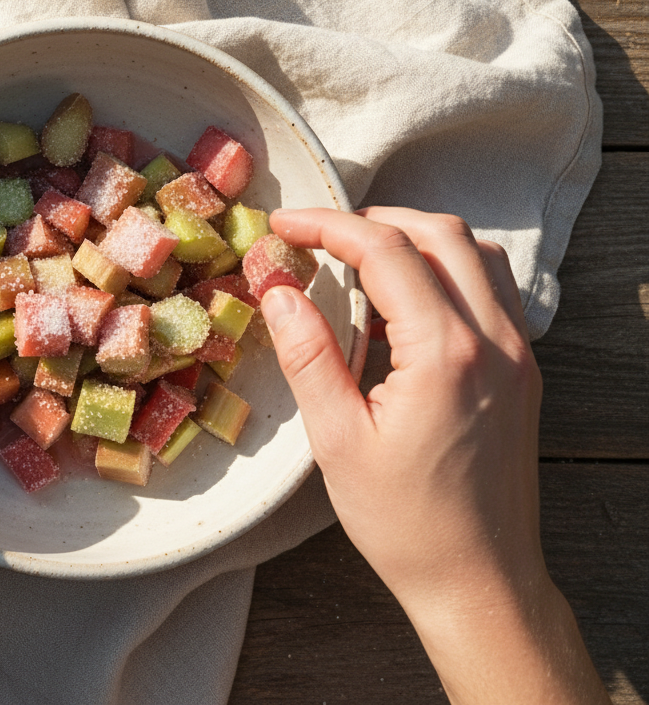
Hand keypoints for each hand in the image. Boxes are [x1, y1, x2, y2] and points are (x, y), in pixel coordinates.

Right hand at [262, 207, 607, 703]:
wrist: (478, 579)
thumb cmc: (405, 523)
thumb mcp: (337, 440)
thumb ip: (308, 354)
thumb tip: (277, 289)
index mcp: (445, 354)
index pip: (386, 251)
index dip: (327, 226)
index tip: (283, 227)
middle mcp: (495, 341)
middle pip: (438, 234)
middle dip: (371, 221)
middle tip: (316, 238)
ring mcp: (518, 354)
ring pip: (474, 254)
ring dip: (414, 240)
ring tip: (357, 262)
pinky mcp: (522, 372)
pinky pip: (489, 291)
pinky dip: (444, 273)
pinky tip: (400, 307)